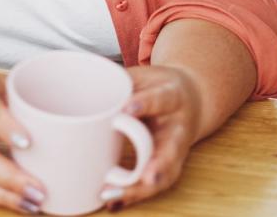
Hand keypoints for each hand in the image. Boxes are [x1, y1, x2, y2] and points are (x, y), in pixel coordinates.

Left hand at [101, 65, 202, 210]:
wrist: (192, 99)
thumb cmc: (161, 86)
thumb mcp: (146, 75)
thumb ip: (120, 82)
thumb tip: (85, 88)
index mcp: (174, 97)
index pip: (162, 100)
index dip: (145, 104)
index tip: (126, 109)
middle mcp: (179, 128)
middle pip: (171, 151)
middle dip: (155, 167)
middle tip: (138, 177)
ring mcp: (176, 151)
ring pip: (165, 176)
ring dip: (139, 190)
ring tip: (112, 196)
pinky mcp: (168, 166)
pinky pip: (153, 184)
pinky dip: (134, 194)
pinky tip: (114, 202)